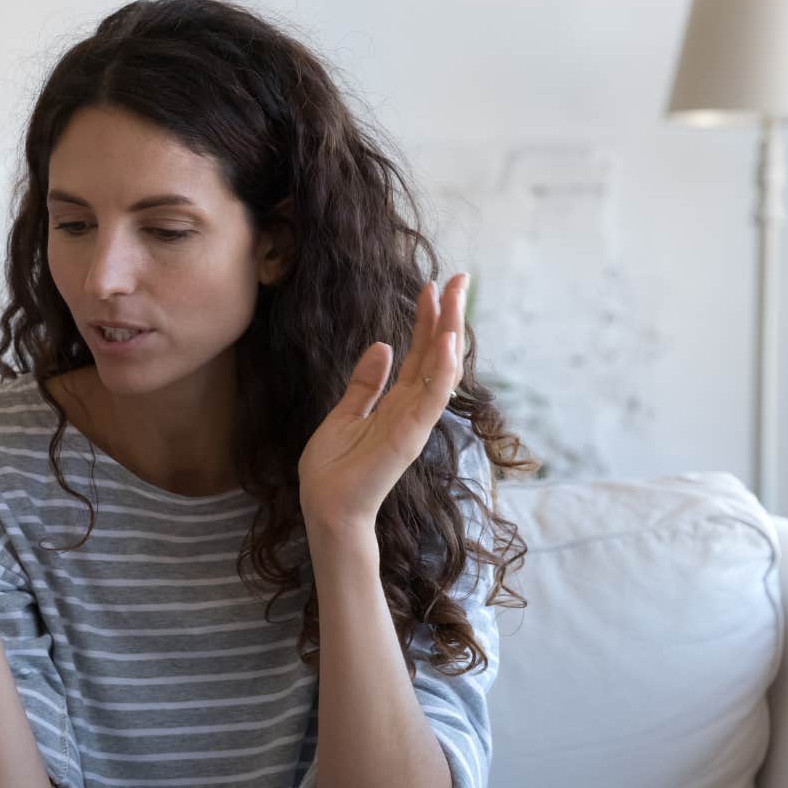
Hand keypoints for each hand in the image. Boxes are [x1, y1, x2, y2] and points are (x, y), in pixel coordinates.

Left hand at [297, 274, 468, 533]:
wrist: (327, 508)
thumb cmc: (333, 470)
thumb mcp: (344, 415)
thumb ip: (365, 384)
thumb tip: (382, 346)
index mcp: (396, 402)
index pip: (418, 353)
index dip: (427, 320)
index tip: (432, 286)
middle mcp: (412, 409)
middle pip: (436, 354)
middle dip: (448, 316)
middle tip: (460, 278)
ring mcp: (414, 422)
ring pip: (441, 370)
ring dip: (450, 333)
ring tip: (455, 297)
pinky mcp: (410, 436)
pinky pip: (431, 398)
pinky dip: (441, 370)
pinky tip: (447, 341)